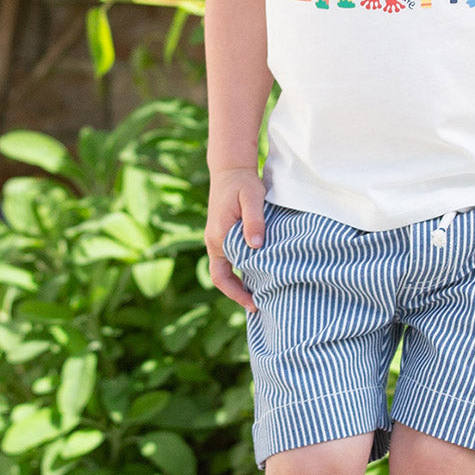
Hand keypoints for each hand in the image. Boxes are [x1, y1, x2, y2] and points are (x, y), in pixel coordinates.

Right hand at [205, 167, 264, 309]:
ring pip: (225, 269)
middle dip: (237, 293)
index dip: (237, 293)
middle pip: (221, 277)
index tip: (254, 304)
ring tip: (260, 293)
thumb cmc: (243, 183)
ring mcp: (216, 238)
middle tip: (260, 305)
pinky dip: (240, 270)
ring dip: (239, 282)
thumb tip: (256, 246)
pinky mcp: (222, 234)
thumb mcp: (252, 197)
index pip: (223, 276)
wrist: (230, 169)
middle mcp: (214, 240)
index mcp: (219, 236)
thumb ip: (254, 220)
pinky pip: (228, 259)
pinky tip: (257, 273)